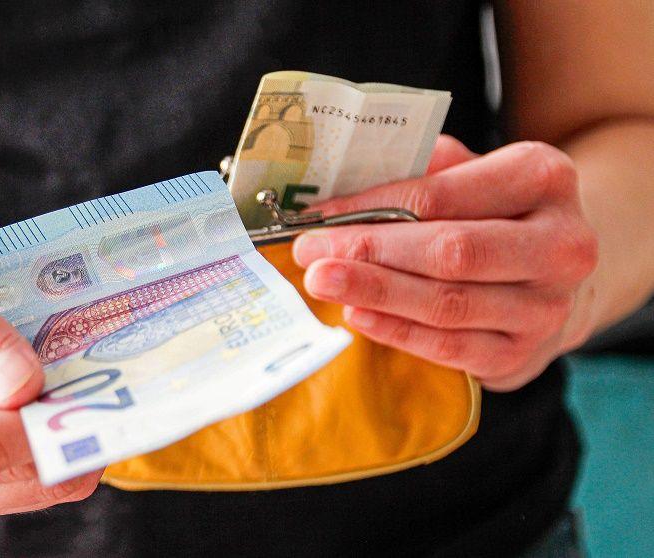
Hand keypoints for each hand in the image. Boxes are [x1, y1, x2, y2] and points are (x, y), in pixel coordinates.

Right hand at [0, 225, 99, 520]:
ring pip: (15, 491)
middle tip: (85, 374)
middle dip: (54, 426)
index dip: (32, 419)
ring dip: (54, 441)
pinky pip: (11, 492)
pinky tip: (40, 409)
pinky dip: (41, 453)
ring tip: (58, 384)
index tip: (71, 377)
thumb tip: (22, 387)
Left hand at [293, 137, 598, 390]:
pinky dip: (397, 331)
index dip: (374, 206)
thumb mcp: (469, 172)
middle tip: (311, 252)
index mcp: (544, 178)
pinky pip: (449, 347)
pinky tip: (357, 315)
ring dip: (374, 293)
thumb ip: (417, 171)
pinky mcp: (522, 353)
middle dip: (370, 252)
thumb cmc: (493, 212)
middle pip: (450, 252)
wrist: (553, 274)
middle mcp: (560, 244)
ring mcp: (546, 306)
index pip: (443, 194)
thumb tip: (338, 185)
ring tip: (322, 282)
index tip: (319, 214)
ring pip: (448, 304)